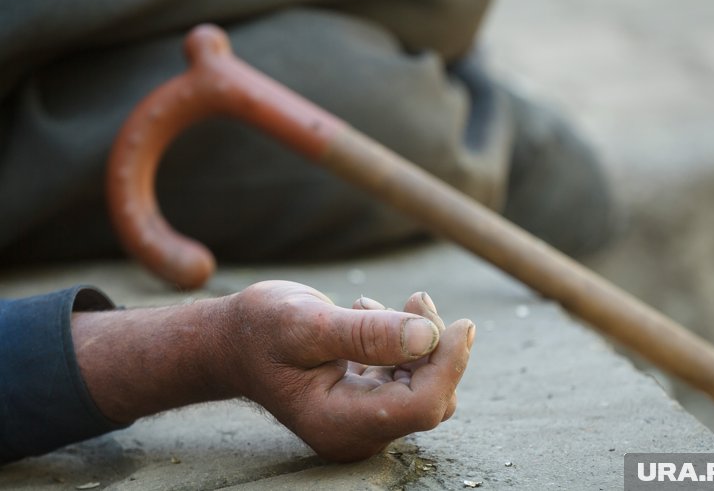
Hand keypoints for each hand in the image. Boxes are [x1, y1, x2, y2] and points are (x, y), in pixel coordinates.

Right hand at [72, 281, 473, 462]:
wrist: (233, 342)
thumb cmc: (260, 331)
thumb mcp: (306, 323)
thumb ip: (364, 333)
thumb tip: (427, 335)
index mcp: (339, 423)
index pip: (421, 406)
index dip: (449, 365)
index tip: (463, 323)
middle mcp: (356, 432)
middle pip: (429, 397)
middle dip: (436, 347)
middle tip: (417, 299)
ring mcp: (363, 420)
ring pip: (423, 386)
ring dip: (422, 341)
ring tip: (390, 303)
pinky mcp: (367, 402)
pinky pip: (407, 378)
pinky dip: (405, 345)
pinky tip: (372, 315)